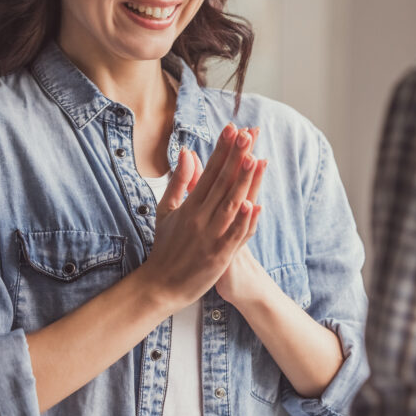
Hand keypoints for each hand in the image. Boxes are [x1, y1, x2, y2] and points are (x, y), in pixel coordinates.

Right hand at [140, 124, 261, 308]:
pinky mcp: (219, 255)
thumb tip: (188, 152)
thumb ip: (179, 181)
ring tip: (254, 159)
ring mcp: (210, 236)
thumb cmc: (166, 246)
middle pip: (222, 183)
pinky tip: (253, 204)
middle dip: (236, 157)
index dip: (222, 150)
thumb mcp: (166, 210)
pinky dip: (244, 221)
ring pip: (230, 205)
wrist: (161, 285)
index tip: (233, 129)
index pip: (209, 171)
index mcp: (189, 205)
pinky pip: (234, 235)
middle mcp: (200, 218)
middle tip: (249, 134)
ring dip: (243, 182)